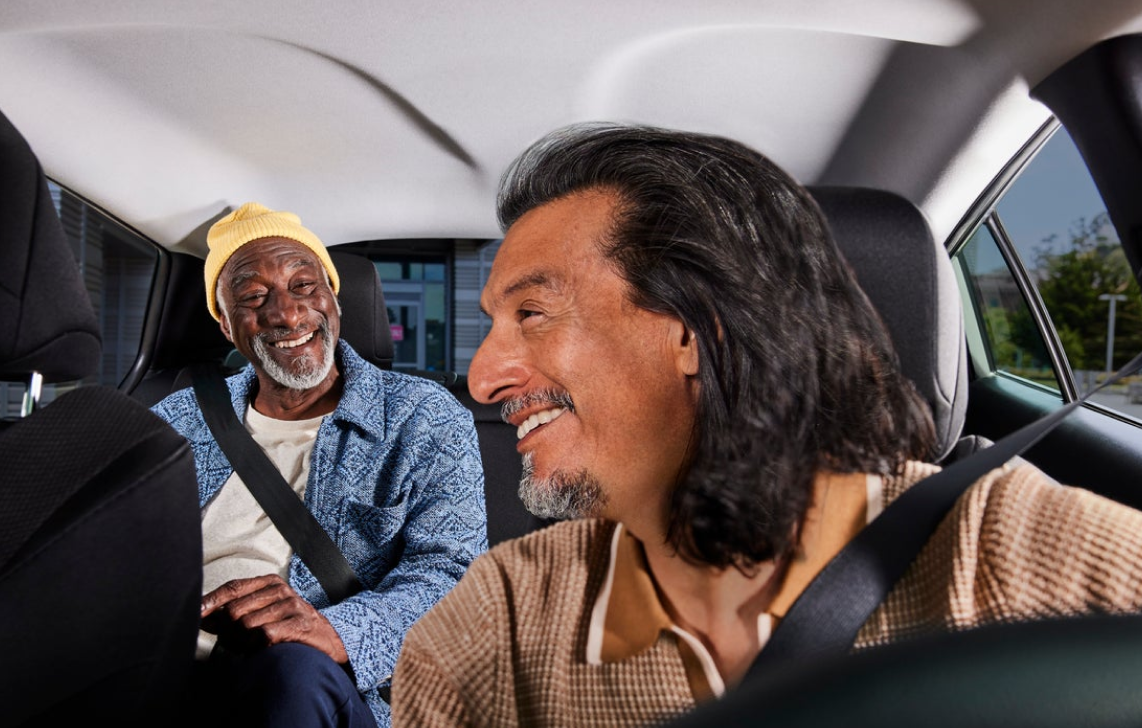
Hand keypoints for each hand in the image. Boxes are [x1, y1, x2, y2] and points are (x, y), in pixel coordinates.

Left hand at [200, 574, 348, 663]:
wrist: (328, 642)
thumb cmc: (291, 627)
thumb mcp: (265, 613)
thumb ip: (235, 612)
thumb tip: (203, 615)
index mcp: (269, 582)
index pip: (232, 588)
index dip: (211, 601)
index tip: (195, 613)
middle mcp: (280, 590)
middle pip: (234, 609)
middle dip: (227, 631)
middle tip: (233, 644)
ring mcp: (291, 605)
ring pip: (246, 624)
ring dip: (241, 643)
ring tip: (250, 648)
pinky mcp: (299, 624)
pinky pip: (262, 635)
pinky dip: (257, 647)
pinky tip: (263, 649)